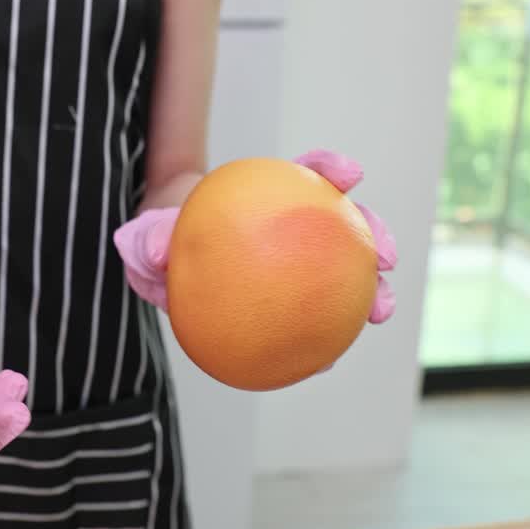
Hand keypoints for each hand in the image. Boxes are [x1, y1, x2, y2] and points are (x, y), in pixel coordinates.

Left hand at [113, 151, 396, 323]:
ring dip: (372, 290)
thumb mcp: (144, 236)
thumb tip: (162, 251)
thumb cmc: (155, 239)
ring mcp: (297, 262)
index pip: (305, 174)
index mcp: (264, 198)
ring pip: (346, 271)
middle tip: (385, 256)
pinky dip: (324, 337)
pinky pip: (312, 320)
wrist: (158, 262)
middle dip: (374, 234)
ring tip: (380, 311)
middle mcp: (291, 226)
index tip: (350, 174)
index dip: (328, 169)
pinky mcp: (290, 301)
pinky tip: (327, 359)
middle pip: (344, 221)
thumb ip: (150, 239)